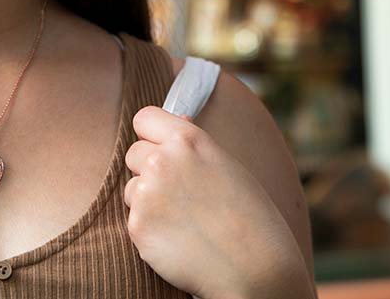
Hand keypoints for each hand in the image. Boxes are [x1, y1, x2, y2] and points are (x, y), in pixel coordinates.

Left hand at [124, 106, 308, 298]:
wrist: (257, 271)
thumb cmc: (252, 219)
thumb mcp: (228, 167)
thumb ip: (195, 145)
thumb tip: (178, 118)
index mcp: (189, 141)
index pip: (145, 118)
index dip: (151, 135)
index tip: (159, 148)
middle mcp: (163, 160)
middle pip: (134, 153)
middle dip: (148, 170)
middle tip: (180, 195)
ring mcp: (147, 192)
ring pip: (132, 188)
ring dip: (148, 202)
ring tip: (186, 221)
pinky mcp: (138, 225)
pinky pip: (134, 220)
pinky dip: (150, 230)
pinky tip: (180, 240)